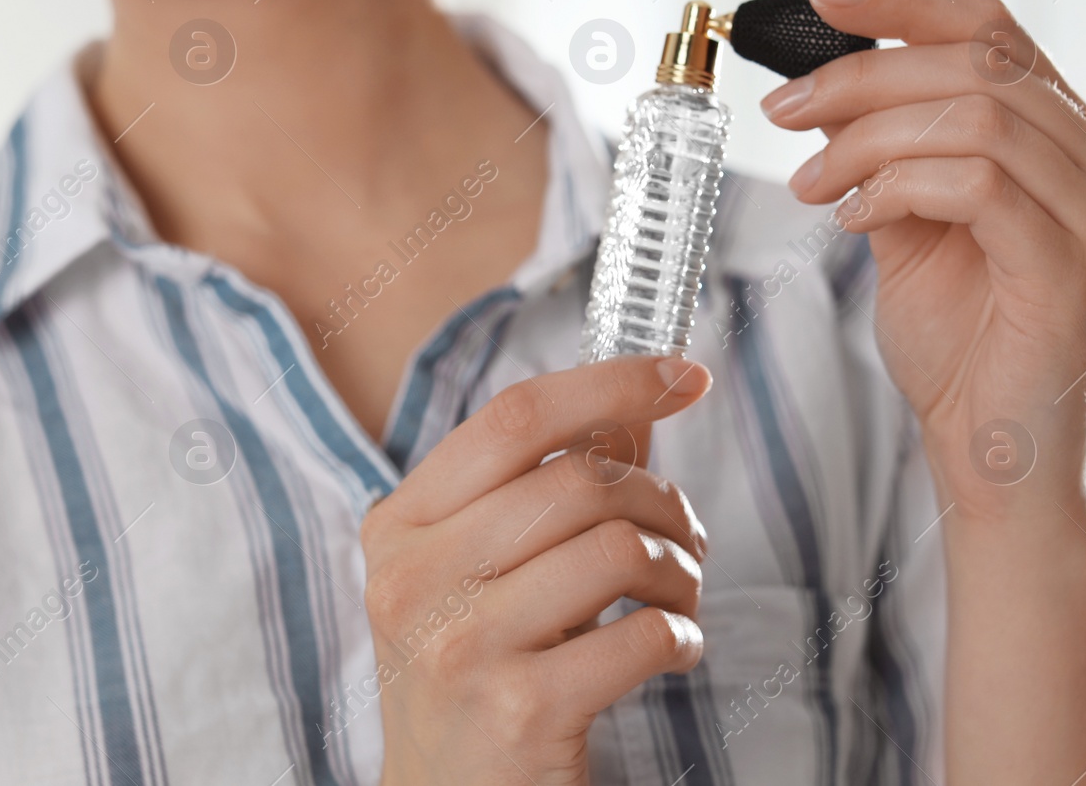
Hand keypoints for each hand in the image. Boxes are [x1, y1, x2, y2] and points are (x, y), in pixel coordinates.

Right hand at [361, 355, 711, 784]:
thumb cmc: (473, 672)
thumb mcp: (478, 570)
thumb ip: (543, 484)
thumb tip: (634, 404)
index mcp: (401, 525)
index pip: (513, 416)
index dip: (610, 382)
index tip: (683, 375)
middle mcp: (416, 578)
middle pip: (577, 479)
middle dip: (661, 499)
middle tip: (685, 534)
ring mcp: (460, 645)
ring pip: (616, 547)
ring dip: (679, 568)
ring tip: (677, 596)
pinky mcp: (518, 710)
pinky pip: (642, 634)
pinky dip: (681, 636)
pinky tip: (670, 651)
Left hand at [762, 0, 1085, 517]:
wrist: (990, 456)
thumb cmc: (956, 344)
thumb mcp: (909, 226)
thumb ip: (888, 153)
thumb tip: (824, 86)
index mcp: (1067, 141)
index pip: (993, 31)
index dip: (903, 2)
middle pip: (978, 63)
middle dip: (860, 78)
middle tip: (782, 112)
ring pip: (975, 117)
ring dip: (867, 139)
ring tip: (810, 185)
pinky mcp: (1072, 266)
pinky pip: (979, 185)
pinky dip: (897, 188)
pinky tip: (851, 220)